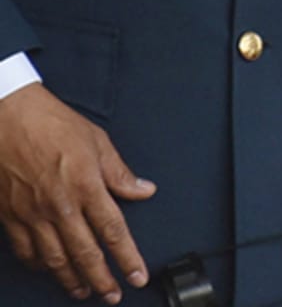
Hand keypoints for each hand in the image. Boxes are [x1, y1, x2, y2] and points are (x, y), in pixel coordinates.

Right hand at [0, 83, 154, 302]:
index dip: (127, 257)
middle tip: (113, 295)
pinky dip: (39, 264)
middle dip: (102, 279)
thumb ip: (120, 173)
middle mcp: (60, 205)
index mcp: (87, 185)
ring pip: (55, 258)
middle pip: (85, 252)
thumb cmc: (52, 124)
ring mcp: (32, 213)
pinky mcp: (11, 215)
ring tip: (84, 291)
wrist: (8, 117)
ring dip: (71, 279)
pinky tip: (49, 269)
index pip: (114, 230)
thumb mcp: (97, 142)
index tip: (137, 274)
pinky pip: (26, 249)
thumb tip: (143, 190)